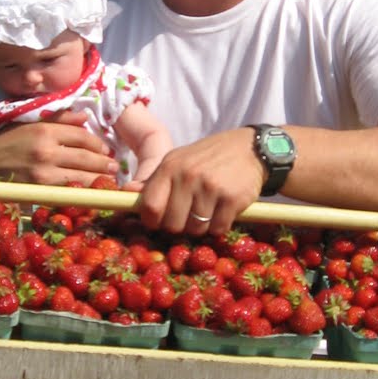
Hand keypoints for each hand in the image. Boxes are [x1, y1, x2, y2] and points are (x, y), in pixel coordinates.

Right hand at [0, 113, 117, 184]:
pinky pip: (67, 192)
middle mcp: (46, 151)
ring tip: (107, 182)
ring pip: (81, 177)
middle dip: (104, 164)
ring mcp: (43, 173)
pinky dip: (80, 193)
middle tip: (114, 168)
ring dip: (98, 181)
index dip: (98, 144)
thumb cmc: (4, 144)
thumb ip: (58, 119)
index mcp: (45, 130)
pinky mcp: (38, 192)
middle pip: (87, 157)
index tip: (106, 150)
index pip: (83, 136)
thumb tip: (84, 117)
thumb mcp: (29, 124)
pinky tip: (88, 193)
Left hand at [132, 128, 265, 236]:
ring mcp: (210, 188)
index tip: (159, 222)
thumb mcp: (178, 161)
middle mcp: (188, 176)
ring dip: (201, 226)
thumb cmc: (208, 158)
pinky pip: (217, 229)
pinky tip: (223, 210)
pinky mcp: (232, 199)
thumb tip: (127, 193)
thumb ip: (155, 180)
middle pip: (172, 224)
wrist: (250, 148)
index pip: (149, 206)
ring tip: (208, 210)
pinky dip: (220, 226)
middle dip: (179, 226)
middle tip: (189, 216)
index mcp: (170, 167)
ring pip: (196, 229)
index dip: (152, 221)